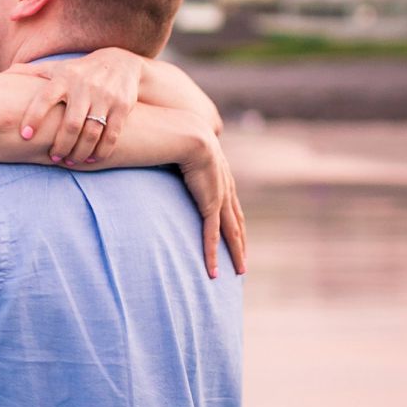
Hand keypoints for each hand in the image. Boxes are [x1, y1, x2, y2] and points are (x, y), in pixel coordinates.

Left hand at [20, 49, 148, 164]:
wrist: (121, 63)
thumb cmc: (79, 71)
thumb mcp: (57, 67)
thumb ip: (31, 73)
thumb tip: (2, 75)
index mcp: (64, 78)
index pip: (45, 98)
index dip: (34, 117)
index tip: (25, 136)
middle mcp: (84, 86)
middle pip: (71, 124)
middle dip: (61, 146)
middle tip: (53, 158)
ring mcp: (105, 97)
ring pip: (91, 133)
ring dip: (79, 152)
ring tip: (70, 161)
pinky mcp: (122, 107)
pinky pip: (112, 135)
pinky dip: (101, 151)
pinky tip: (92, 158)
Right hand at [178, 135, 248, 278]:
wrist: (189, 134)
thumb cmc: (180, 137)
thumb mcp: (182, 151)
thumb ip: (178, 158)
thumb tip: (164, 155)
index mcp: (221, 178)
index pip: (232, 206)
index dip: (235, 223)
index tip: (237, 236)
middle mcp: (226, 190)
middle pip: (237, 223)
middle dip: (241, 243)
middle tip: (243, 261)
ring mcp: (220, 199)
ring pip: (232, 234)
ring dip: (236, 254)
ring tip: (239, 272)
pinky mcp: (210, 205)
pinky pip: (212, 236)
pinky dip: (212, 255)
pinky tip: (212, 271)